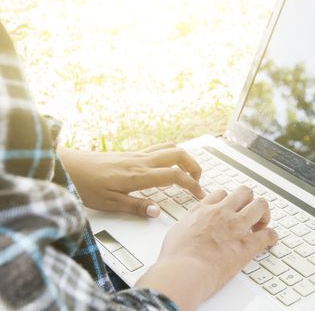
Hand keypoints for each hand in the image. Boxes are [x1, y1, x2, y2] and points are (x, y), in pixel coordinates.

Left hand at [59, 142, 202, 217]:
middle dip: (194, 166)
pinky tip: (168, 165)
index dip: (192, 184)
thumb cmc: (85, 185)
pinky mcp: (132, 153)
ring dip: (184, 158)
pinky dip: (172, 154)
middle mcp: (141, 161)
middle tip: (198, 182)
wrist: (68, 166)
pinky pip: (159, 148)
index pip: (175, 176)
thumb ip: (136, 207)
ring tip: (187, 173)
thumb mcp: (110, 203)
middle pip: (179, 155)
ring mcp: (137, 154)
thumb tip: (157, 212)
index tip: (199, 195)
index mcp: (139, 175)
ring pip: (171, 148)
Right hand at [136, 186, 277, 310]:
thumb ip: (188, 223)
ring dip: (264, 214)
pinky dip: (272, 237)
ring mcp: (237, 227)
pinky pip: (269, 234)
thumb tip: (190, 225)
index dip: (229, 200)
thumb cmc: (176, 256)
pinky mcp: (247, 245)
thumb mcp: (177, 230)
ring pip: (260, 205)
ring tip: (261, 224)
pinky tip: (269, 242)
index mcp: (205, 209)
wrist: (184, 271)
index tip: (231, 208)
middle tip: (249, 214)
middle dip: (249, 201)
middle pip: (245, 192)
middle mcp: (222, 213)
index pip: (223, 194)